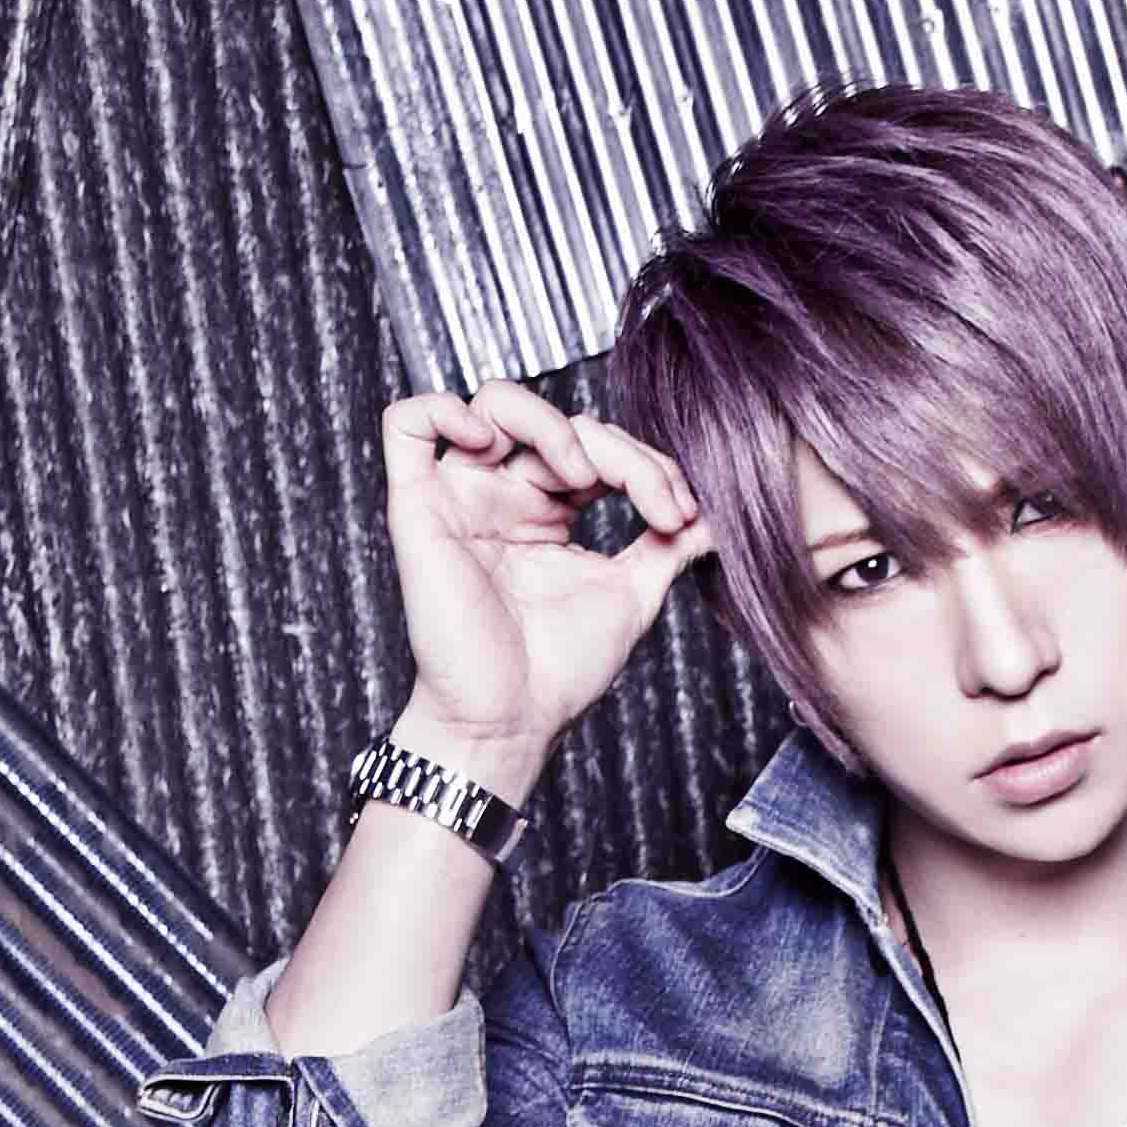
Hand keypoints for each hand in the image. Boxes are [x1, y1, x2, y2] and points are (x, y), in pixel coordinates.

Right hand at [379, 380, 715, 774]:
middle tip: (659, 506)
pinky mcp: (418, 508)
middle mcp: (504, 496)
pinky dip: (444, 410)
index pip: (597, 446)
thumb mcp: (632, 595)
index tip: (683, 514)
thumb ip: (669, 547)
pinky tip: (489, 440)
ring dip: (551, 424)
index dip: (646, 464)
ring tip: (582, 477)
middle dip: (621, 452)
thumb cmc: (558, 673)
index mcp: (548, 510)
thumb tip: (718, 512)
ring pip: (493, 403)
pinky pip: (407, 424)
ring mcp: (461, 497)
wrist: (510, 722)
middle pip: (560, 422)